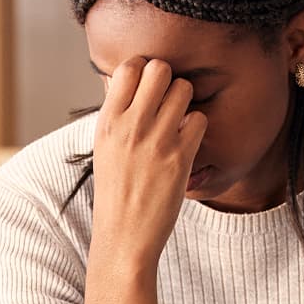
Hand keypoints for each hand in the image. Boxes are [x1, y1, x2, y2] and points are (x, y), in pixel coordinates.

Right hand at [91, 57, 207, 267]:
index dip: (143, 70)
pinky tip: (187, 141)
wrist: (123, 236)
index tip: (147, 87)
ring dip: (185, 100)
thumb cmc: (116, 192)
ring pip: (183, 89)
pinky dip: (196, 126)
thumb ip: (117, 114)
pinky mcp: (180, 157)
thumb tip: (129, 80)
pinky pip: (199, 119)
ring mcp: (156, 140)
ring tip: (178, 120)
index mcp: (107, 122)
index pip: (130, 67)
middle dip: (167, 79)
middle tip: (166, 100)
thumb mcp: (104, 148)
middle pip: (159, 69)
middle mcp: (130, 126)